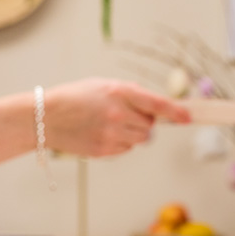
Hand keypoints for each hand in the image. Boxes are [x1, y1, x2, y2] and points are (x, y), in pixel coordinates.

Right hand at [45, 78, 190, 156]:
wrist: (46, 117)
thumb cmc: (75, 98)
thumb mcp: (102, 85)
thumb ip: (130, 93)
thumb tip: (154, 106)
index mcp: (119, 92)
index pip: (157, 104)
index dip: (176, 112)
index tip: (187, 118)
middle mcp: (118, 114)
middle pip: (150, 126)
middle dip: (144, 122)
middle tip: (126, 116)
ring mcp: (112, 135)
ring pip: (141, 140)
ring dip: (134, 134)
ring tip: (111, 125)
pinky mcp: (105, 150)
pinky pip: (126, 149)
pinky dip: (120, 143)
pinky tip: (102, 134)